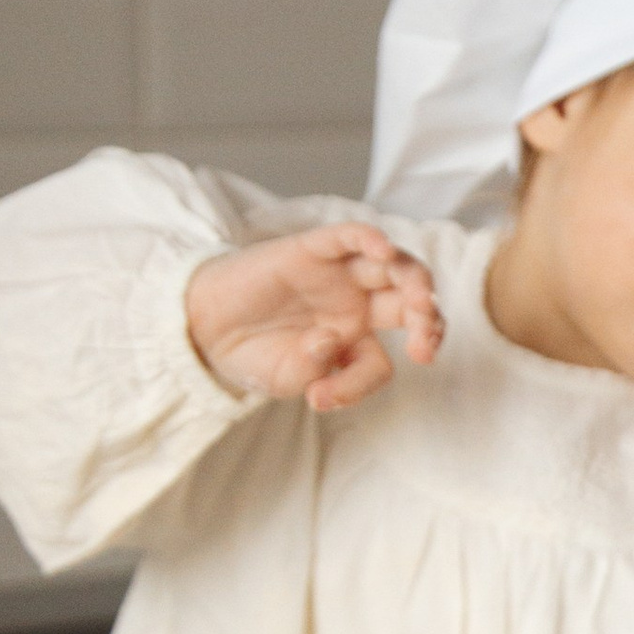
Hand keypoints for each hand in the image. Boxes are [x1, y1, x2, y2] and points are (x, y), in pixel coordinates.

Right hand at [186, 224, 442, 413]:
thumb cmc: (251, 354)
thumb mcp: (287, 380)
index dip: (359, 383)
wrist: (204, 328)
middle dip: (429, 321)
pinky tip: (383, 249)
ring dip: (416, 281)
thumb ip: (314, 370)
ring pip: (393, 265)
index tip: (320, 397)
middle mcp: (357, 303)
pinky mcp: (312, 250)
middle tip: (425, 346)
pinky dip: (369, 237)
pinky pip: (348, 236)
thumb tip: (329, 340)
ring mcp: (338, 275)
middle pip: (412, 301)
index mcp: (357, 338)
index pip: (382, 361)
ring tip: (420, 303)